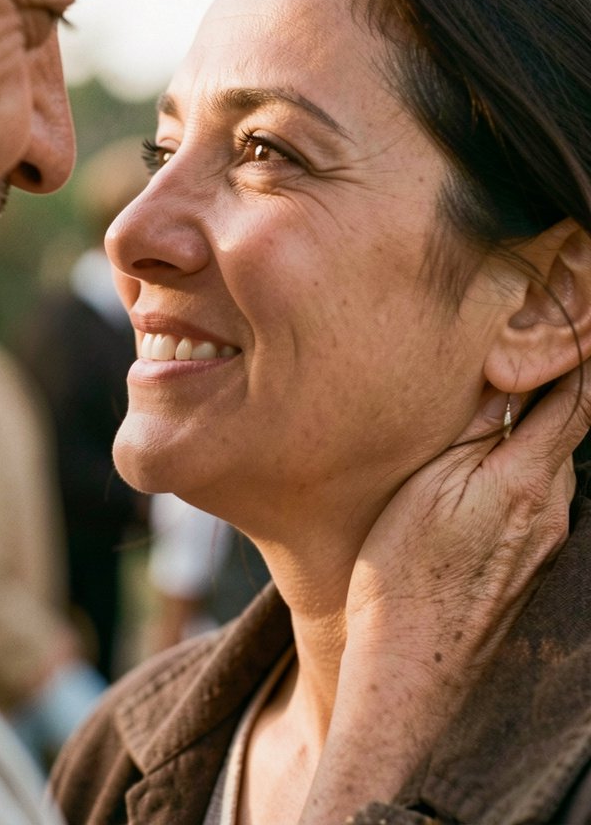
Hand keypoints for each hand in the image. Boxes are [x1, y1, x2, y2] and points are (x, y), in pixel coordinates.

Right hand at [300, 367, 589, 823]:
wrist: (412, 665)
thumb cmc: (403, 571)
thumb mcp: (428, 484)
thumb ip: (476, 429)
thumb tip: (504, 380)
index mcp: (527, 477)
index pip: (579, 396)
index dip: (585, 350)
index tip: (579, 310)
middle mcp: (551, 504)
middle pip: (568, 423)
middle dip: (554, 380)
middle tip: (528, 340)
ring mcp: (544, 535)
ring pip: (550, 456)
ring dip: (534, 421)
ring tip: (496, 397)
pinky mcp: (528, 557)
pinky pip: (534, 489)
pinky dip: (520, 459)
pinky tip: (479, 462)